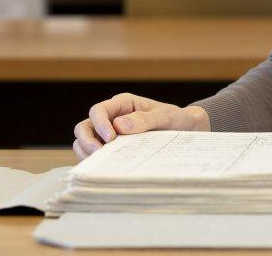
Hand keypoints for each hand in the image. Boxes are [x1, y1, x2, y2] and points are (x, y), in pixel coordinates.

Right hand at [73, 92, 209, 159]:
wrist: (187, 131)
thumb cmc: (176, 119)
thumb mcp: (166, 116)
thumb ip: (145, 119)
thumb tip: (119, 125)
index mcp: (122, 104)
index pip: (99, 111)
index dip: (99, 124)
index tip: (111, 138)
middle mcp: (112, 118)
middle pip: (84, 126)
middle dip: (87, 140)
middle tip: (99, 153)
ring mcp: (109, 134)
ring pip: (84, 141)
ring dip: (86, 151)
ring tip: (100, 162)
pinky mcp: (111, 149)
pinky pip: (93, 154)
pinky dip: (94, 161)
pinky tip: (104, 167)